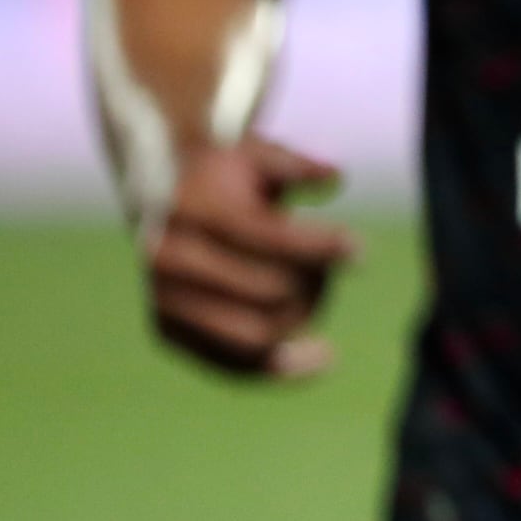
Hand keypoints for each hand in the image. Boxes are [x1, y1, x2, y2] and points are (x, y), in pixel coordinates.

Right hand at [148, 136, 354, 379]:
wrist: (160, 195)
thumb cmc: (224, 172)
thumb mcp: (257, 153)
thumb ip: (296, 164)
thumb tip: (334, 176)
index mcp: (193, 212)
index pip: (271, 240)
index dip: (323, 247)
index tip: (360, 251)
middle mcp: (170, 261)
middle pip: (271, 291)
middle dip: (315, 281)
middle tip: (328, 266)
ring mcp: (163, 300)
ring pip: (254, 336)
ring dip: (302, 319)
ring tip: (320, 296)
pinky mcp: (166, 329)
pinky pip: (229, 364)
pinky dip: (278, 368)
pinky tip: (321, 359)